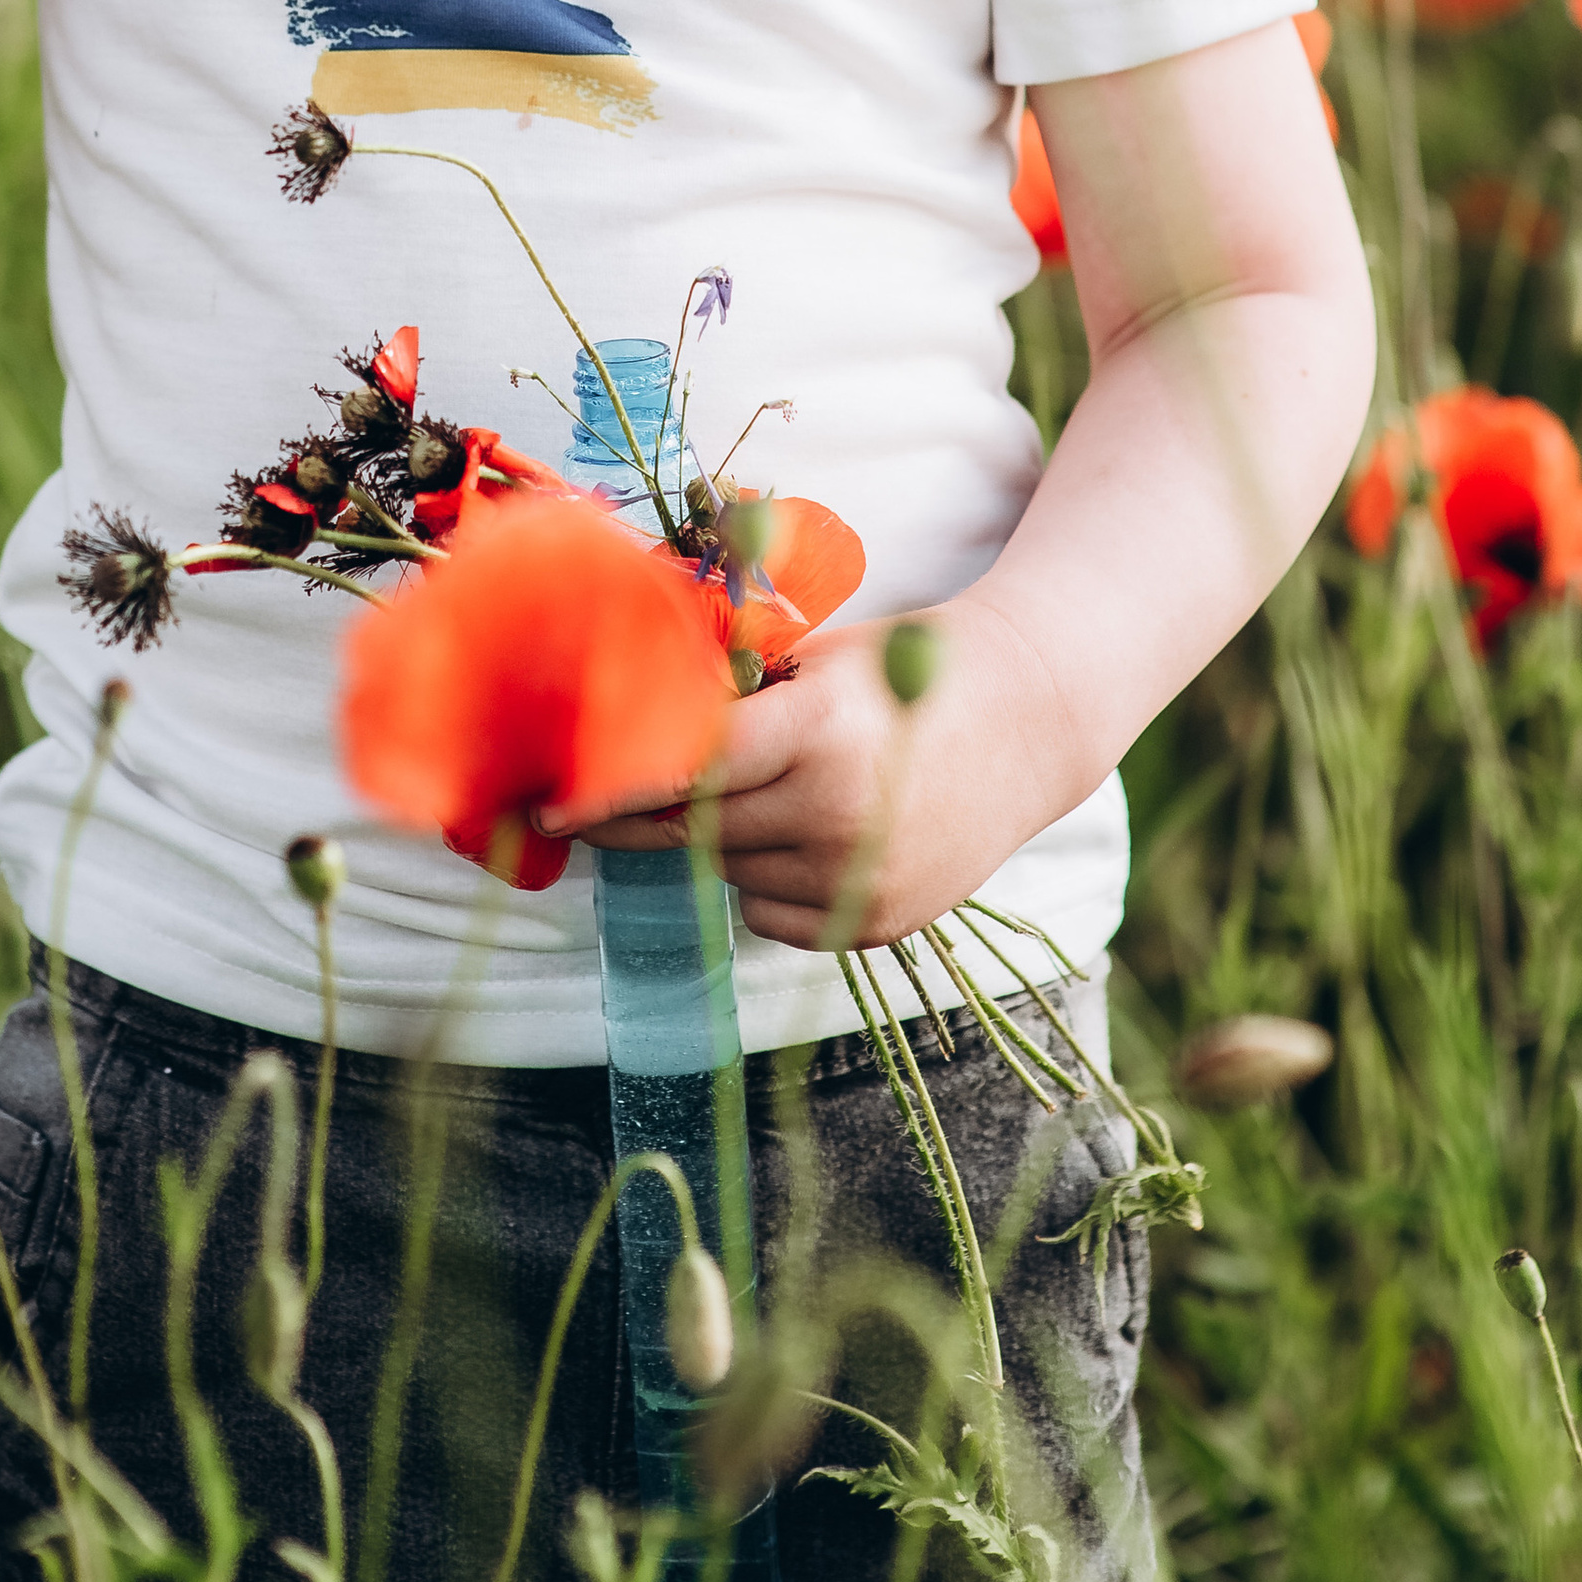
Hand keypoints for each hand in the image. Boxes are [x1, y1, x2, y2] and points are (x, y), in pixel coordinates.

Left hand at [539, 601, 1059, 951]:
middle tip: (591, 804)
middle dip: (642, 814)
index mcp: (815, 731)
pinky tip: (801, 828)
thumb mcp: (820, 656)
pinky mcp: (875, 924)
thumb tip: (627, 713)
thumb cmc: (910, 666)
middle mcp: (836, 814)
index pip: (683, 771)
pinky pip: (773, 912)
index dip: (610, 789)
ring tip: (759, 787)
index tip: (551, 803)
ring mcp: (858, 879)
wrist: (1029, 717)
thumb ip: (734, 692)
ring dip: (718, 836)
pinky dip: (764, 877)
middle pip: (695, 829)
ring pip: (730, 872)